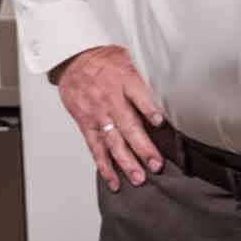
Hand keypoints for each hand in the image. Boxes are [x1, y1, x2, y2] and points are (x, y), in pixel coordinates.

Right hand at [52, 45, 164, 191]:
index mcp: (123, 80)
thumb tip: (168, 94)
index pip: (137, 94)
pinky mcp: (86, 124)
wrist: (72, 59)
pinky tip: (114, 180)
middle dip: (142, 147)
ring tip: (138, 178)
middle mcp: (109, 99)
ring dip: (125, 162)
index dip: (148, 108)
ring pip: (112, 141)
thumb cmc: (103, 61)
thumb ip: (144, 79)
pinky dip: (104, 165)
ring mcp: (97, 114)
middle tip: (155, 165)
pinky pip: (95, 147)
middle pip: (127, 125)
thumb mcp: (127, 60)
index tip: (159, 122)